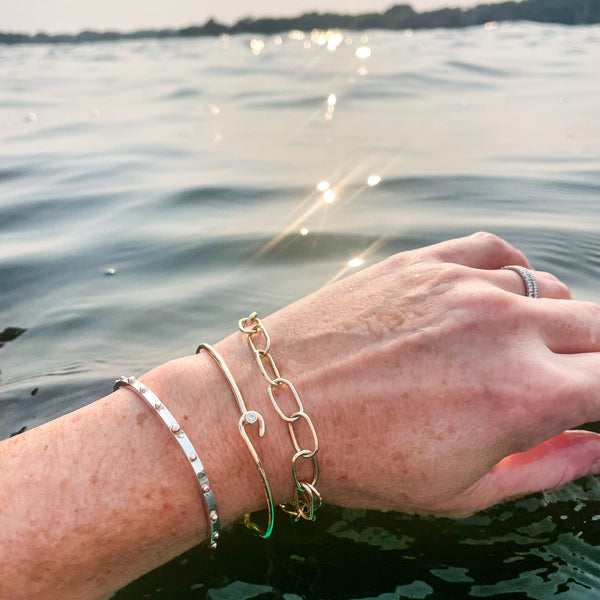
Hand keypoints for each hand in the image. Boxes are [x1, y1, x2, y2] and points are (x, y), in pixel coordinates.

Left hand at [223, 232, 599, 516]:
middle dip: (590, 358)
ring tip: (516, 348)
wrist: (274, 406)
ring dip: (549, 320)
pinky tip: (495, 297)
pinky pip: (496, 251)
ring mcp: (462, 284)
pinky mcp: (423, 262)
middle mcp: (504, 327)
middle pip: (596, 325)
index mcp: (524, 394)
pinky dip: (511, 274)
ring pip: (548, 289)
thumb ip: (546, 469)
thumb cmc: (359, 459)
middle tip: (560, 380)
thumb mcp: (461, 492)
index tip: (586, 402)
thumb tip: (595, 447)